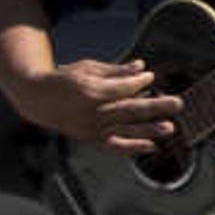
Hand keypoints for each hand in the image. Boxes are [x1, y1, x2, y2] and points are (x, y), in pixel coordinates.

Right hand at [5, 57, 179, 154]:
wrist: (36, 98)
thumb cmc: (64, 79)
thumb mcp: (88, 68)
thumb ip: (116, 71)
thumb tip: (142, 67)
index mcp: (90, 91)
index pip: (123, 88)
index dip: (139, 82)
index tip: (150, 76)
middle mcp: (92, 112)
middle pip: (129, 109)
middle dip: (155, 106)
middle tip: (178, 103)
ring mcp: (91, 128)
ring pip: (126, 129)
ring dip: (150, 129)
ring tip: (170, 128)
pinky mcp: (90, 138)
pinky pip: (115, 146)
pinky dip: (133, 147)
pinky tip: (152, 146)